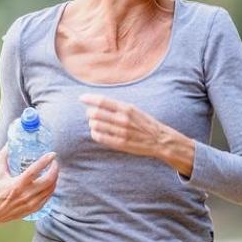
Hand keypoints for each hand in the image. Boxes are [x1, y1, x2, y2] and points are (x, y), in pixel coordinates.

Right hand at [0, 145, 58, 223]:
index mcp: (18, 184)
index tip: (52, 154)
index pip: (35, 170)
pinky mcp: (35, 208)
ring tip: (54, 171)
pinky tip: (51, 183)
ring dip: (55, 178)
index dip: (46, 161)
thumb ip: (4, 158)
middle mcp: (26, 194)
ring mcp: (32, 202)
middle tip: (54, 162)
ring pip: (50, 189)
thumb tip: (8, 145)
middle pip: (48, 180)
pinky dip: (51, 188)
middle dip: (55, 169)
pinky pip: (48, 197)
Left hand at [80, 94, 195, 175]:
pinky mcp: (120, 143)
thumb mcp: (134, 110)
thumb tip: (98, 103)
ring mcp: (121, 132)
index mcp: (127, 108)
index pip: (103, 101)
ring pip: (96, 125)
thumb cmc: (144, 123)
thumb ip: (117, 107)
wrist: (159, 140)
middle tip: (89, 113)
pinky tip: (96, 132)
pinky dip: (95, 134)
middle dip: (89, 112)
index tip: (82, 98)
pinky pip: (100, 137)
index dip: (90, 99)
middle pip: (96, 113)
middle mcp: (123, 119)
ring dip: (92, 123)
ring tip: (94, 123)